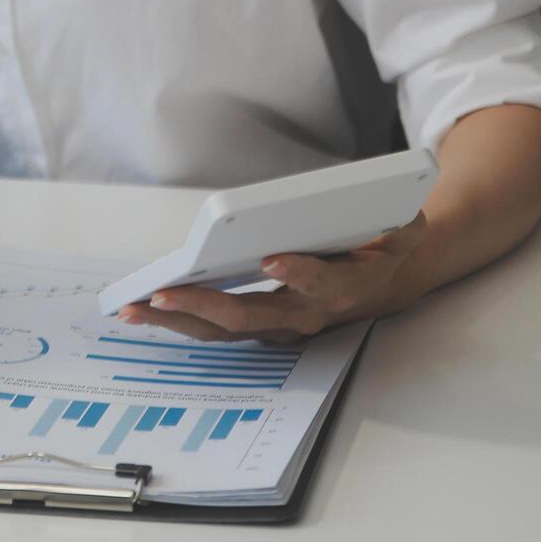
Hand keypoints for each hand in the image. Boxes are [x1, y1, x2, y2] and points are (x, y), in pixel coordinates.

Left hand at [116, 213, 431, 343]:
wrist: (385, 282)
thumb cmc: (387, 245)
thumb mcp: (407, 228)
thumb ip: (401, 224)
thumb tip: (392, 210)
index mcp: (344, 286)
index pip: (322, 282)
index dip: (300, 272)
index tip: (272, 258)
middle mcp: (306, 314)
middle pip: (251, 316)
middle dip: (205, 306)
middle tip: (164, 294)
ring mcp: (280, 325)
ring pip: (224, 330)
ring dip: (178, 320)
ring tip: (133, 308)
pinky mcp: (259, 324)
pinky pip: (215, 328)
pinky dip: (179, 318)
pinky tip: (141, 307)